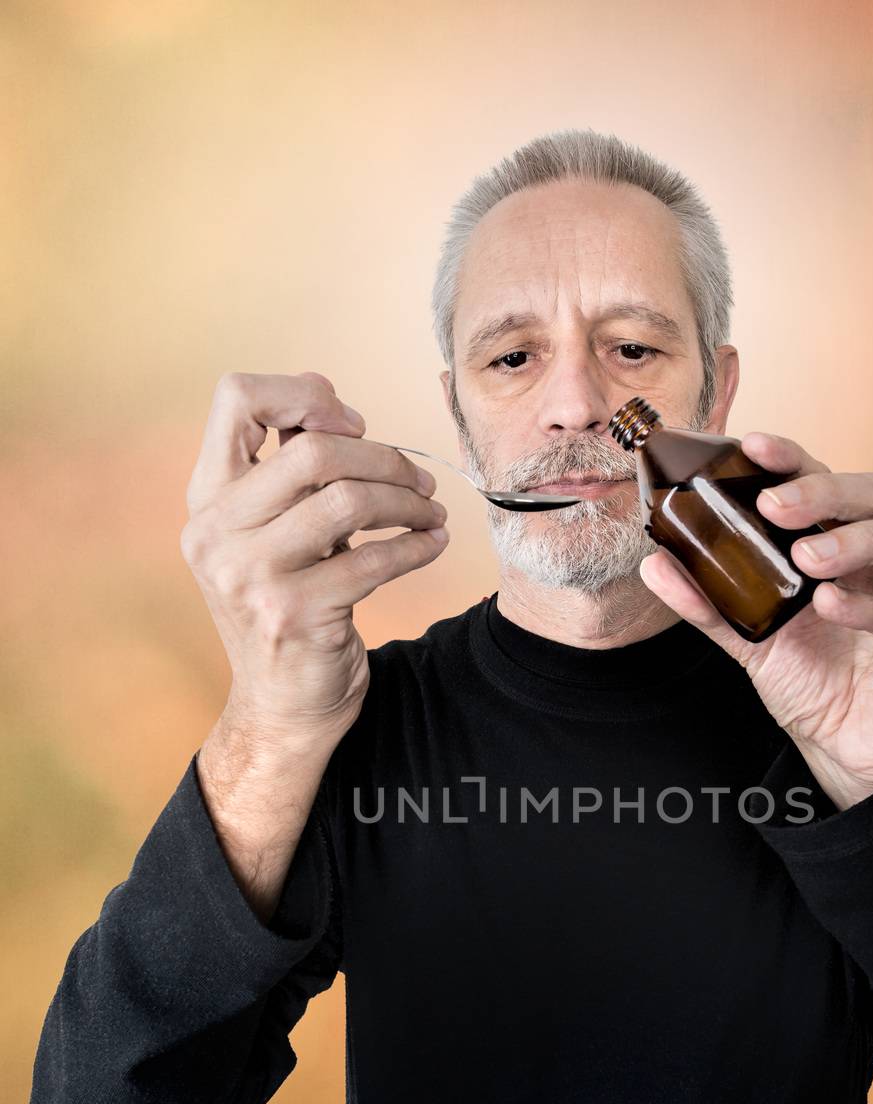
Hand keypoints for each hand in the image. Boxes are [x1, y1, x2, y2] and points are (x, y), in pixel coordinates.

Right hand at [181, 370, 449, 750]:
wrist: (284, 708)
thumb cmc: (288, 606)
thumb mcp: (271, 533)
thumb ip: (286, 469)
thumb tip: (326, 396)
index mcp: (207, 498)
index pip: (236, 399)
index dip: (302, 394)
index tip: (351, 423)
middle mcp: (216, 532)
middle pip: (312, 449)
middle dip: (382, 456)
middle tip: (418, 477)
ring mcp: (250, 576)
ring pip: (347, 500)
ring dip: (406, 501)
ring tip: (431, 511)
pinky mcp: (294, 615)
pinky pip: (374, 560)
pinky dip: (416, 546)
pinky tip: (432, 544)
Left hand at [638, 430, 872, 810]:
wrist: (845, 751)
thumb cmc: (811, 681)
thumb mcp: (751, 640)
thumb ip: (709, 602)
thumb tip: (655, 563)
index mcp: (845, 540)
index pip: (825, 483)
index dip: (794, 459)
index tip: (753, 446)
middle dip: (825, 492)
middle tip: (775, 505)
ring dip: (860, 538)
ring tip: (809, 559)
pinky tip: (834, 605)